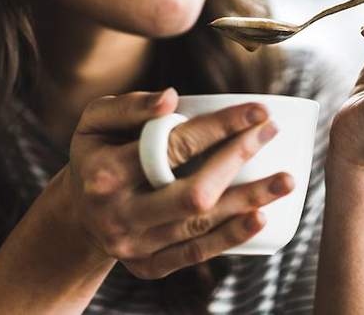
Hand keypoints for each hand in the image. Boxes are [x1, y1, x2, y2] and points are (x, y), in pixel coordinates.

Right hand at [62, 88, 292, 278]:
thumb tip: (171, 97)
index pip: (171, 147)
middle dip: (237, 159)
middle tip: (271, 133)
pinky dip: (230, 236)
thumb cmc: (94, 154)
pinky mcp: (147, 267)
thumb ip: (128, 106)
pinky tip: (260, 217)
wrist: (78, 212)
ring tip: (286, 180)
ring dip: (247, 201)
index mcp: (104, 173)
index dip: (219, 127)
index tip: (256, 110)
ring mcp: (134, 245)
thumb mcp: (95, 121)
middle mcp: (119, 214)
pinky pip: (195, 253)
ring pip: (200, 226)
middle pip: (192, 191)